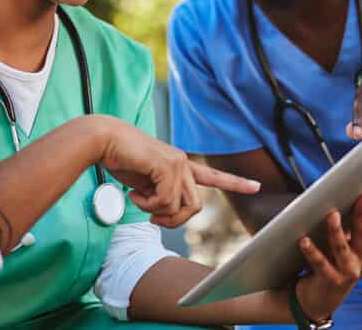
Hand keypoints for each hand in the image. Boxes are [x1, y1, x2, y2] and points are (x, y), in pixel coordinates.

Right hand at [96, 117, 259, 227]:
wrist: (105, 140)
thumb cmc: (121, 159)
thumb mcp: (145, 184)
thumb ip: (160, 195)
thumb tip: (164, 212)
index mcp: (180, 165)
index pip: (213, 175)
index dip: (235, 182)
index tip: (256, 186)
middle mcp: (183, 163)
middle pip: (195, 207)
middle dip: (174, 220)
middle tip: (153, 219)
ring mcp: (177, 162)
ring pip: (181, 206)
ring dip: (158, 212)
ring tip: (139, 201)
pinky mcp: (167, 165)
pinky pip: (165, 200)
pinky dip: (147, 205)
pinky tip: (134, 194)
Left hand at [294, 182, 361, 322]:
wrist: (322, 298)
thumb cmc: (334, 259)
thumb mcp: (347, 239)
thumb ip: (350, 220)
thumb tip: (348, 188)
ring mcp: (349, 271)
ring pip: (343, 249)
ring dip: (337, 231)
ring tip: (332, 215)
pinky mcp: (332, 281)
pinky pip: (321, 264)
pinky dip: (312, 252)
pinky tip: (304, 240)